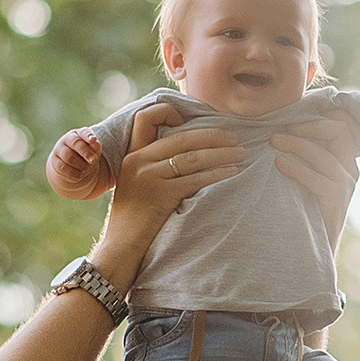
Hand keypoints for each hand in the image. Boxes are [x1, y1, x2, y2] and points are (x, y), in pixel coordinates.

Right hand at [48, 127, 110, 199]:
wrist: (71, 165)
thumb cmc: (85, 154)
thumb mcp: (93, 150)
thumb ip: (95, 146)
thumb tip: (96, 144)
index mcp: (78, 134)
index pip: (83, 132)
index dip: (88, 136)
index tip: (93, 140)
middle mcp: (66, 139)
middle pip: (75, 143)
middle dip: (86, 152)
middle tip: (93, 160)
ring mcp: (59, 150)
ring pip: (69, 157)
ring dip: (81, 165)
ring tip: (87, 169)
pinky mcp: (54, 162)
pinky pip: (64, 168)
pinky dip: (74, 173)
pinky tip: (80, 175)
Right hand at [98, 103, 245, 253]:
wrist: (119, 248)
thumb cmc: (133, 222)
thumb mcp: (136, 186)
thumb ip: (153, 168)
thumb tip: (189, 157)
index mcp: (132, 155)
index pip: (145, 118)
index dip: (167, 112)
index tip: (190, 121)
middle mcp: (138, 161)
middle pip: (182, 138)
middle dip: (213, 136)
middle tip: (235, 138)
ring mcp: (148, 177)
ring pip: (193, 157)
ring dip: (221, 154)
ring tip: (240, 154)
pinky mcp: (160, 194)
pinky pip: (195, 178)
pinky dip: (217, 174)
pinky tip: (231, 173)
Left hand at [269, 115, 359, 248]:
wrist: (311, 250)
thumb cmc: (302, 210)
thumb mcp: (305, 178)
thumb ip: (303, 157)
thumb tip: (280, 131)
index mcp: (344, 161)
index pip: (342, 126)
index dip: (319, 118)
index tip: (291, 121)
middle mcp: (349, 170)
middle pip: (339, 132)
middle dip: (308, 125)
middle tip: (279, 130)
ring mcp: (346, 186)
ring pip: (324, 154)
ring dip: (295, 144)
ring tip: (272, 143)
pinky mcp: (336, 201)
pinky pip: (318, 178)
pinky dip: (297, 169)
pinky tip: (279, 165)